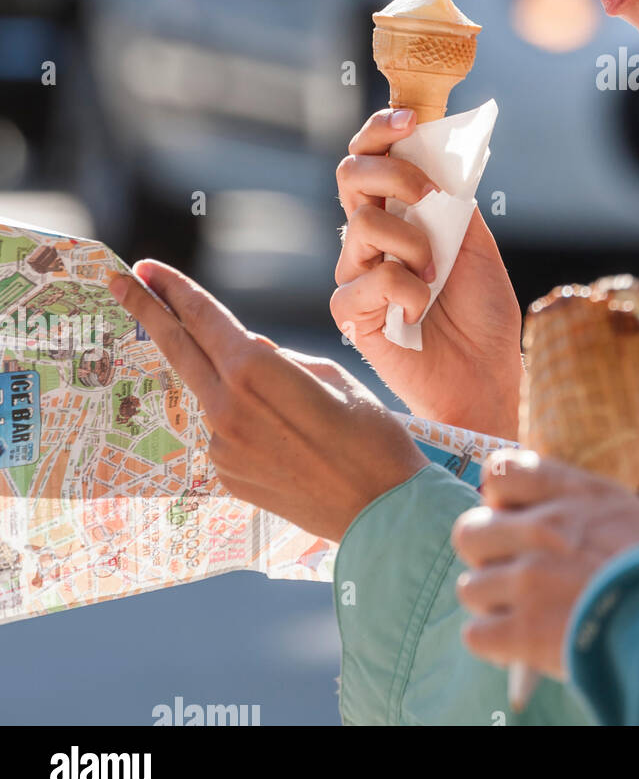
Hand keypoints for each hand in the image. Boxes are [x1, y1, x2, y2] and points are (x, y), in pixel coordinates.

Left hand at [109, 260, 428, 542]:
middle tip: (119, 281)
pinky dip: (246, 420)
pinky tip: (290, 438)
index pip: (203, 319)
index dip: (172, 289)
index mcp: (255, 372)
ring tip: (288, 402)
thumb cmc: (371, 435)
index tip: (143, 268)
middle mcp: (227, 408)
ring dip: (226, 381)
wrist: (380, 510)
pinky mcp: (226, 476)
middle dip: (146, 310)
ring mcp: (221, 446)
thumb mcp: (331, 377)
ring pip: (212, 394)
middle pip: (177, 349)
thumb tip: (250, 350)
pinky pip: (228, 431)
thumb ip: (279, 359)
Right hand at [331, 107, 522, 437]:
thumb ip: (453, 199)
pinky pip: (367, 279)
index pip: (374, 157)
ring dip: (412, 242)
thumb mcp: (477, 243)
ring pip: (363, 225)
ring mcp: (358, 273)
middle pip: (350, 176)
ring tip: (436, 274)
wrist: (487, 376)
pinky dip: (404, 289)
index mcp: (403, 214)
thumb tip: (435, 148)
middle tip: (430, 196)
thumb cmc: (484, 314)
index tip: (408, 117)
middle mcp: (373, 238)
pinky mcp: (351, 312)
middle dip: (393, 174)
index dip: (381, 130)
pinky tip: (419, 312)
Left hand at [452, 450, 638, 679]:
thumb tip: (536, 511)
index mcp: (572, 493)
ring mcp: (529, 579)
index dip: (500, 498)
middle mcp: (543, 528)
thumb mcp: (625, 513)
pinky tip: (524, 643)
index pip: (500, 471)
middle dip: (487, 554)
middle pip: (470, 531)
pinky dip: (496, 643)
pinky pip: (475, 635)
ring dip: (493, 603)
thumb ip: (576, 505)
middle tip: (515, 572)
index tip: (517, 517)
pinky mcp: (522, 631)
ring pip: (471, 586)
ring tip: (525, 612)